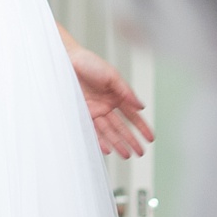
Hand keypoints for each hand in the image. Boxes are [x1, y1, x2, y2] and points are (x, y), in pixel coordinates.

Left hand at [61, 32, 154, 156]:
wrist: (65, 61)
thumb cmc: (88, 62)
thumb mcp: (112, 75)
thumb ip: (126, 91)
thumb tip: (141, 107)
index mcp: (116, 95)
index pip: (132, 115)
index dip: (141, 126)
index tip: (150, 138)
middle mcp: (106, 105)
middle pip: (121, 126)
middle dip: (131, 140)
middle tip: (140, 152)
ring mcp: (94, 111)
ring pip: (109, 131)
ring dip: (118, 143)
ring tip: (127, 155)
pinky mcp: (82, 114)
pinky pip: (93, 131)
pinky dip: (101, 141)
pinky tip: (109, 149)